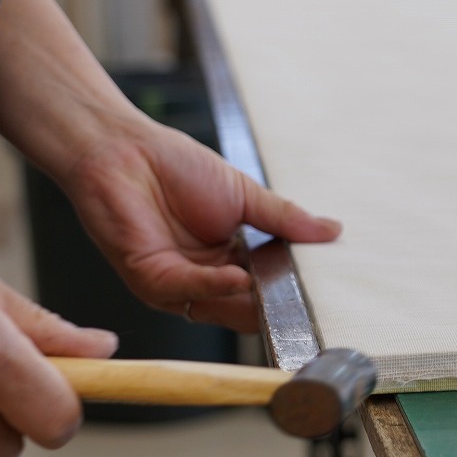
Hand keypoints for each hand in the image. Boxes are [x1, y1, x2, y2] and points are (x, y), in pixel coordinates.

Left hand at [59, 119, 340, 330]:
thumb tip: (332, 231)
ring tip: (279, 289)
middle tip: (309, 300)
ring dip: (249, 300)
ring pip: (221, 307)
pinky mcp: (150, 280)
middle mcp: (204, 280)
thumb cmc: (176, 167)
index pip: (267, 289)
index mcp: (229, 261)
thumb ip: (285, 220)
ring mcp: (177, 284)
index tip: (325, 291)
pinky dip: (216, 287)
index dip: (292, 292)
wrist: (124, 149)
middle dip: (277, 305)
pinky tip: (238, 277)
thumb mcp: (245, 195)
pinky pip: (188, 291)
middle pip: (248, 308)